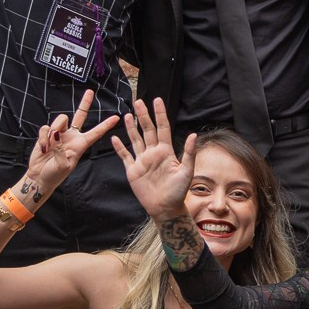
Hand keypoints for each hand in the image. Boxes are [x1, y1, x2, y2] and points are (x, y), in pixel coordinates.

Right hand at [20, 90, 118, 204]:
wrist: (39, 177)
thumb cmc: (55, 175)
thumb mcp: (63, 166)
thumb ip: (61, 150)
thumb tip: (57, 135)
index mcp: (81, 145)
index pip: (96, 132)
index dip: (106, 125)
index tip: (116, 117)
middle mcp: (72, 136)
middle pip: (80, 115)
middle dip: (85, 103)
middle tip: (90, 91)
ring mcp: (59, 134)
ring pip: (60, 119)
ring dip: (54, 130)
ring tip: (50, 146)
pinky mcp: (47, 134)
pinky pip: (46, 128)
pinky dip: (44, 137)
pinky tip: (43, 147)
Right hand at [111, 99, 196, 222]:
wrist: (165, 208)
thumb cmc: (178, 191)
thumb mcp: (187, 171)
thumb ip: (189, 153)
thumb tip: (193, 135)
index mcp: (166, 151)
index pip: (162, 128)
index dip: (159, 114)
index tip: (157, 100)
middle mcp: (153, 153)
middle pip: (147, 130)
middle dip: (143, 116)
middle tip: (138, 101)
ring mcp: (142, 161)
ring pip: (135, 140)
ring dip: (131, 128)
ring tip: (127, 114)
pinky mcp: (133, 170)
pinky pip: (125, 156)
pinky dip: (119, 147)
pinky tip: (115, 138)